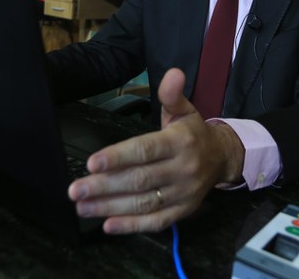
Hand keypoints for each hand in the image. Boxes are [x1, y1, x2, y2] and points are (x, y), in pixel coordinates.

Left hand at [67, 68, 244, 233]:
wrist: (222, 158)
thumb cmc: (193, 133)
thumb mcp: (185, 109)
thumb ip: (172, 94)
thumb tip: (173, 73)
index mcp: (179, 142)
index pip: (145, 150)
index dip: (117, 157)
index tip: (91, 163)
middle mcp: (182, 169)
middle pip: (139, 180)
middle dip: (104, 186)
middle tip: (75, 190)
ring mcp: (183, 193)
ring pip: (143, 203)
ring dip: (110, 207)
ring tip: (82, 207)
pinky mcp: (182, 211)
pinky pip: (155, 222)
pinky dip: (131, 226)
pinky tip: (108, 225)